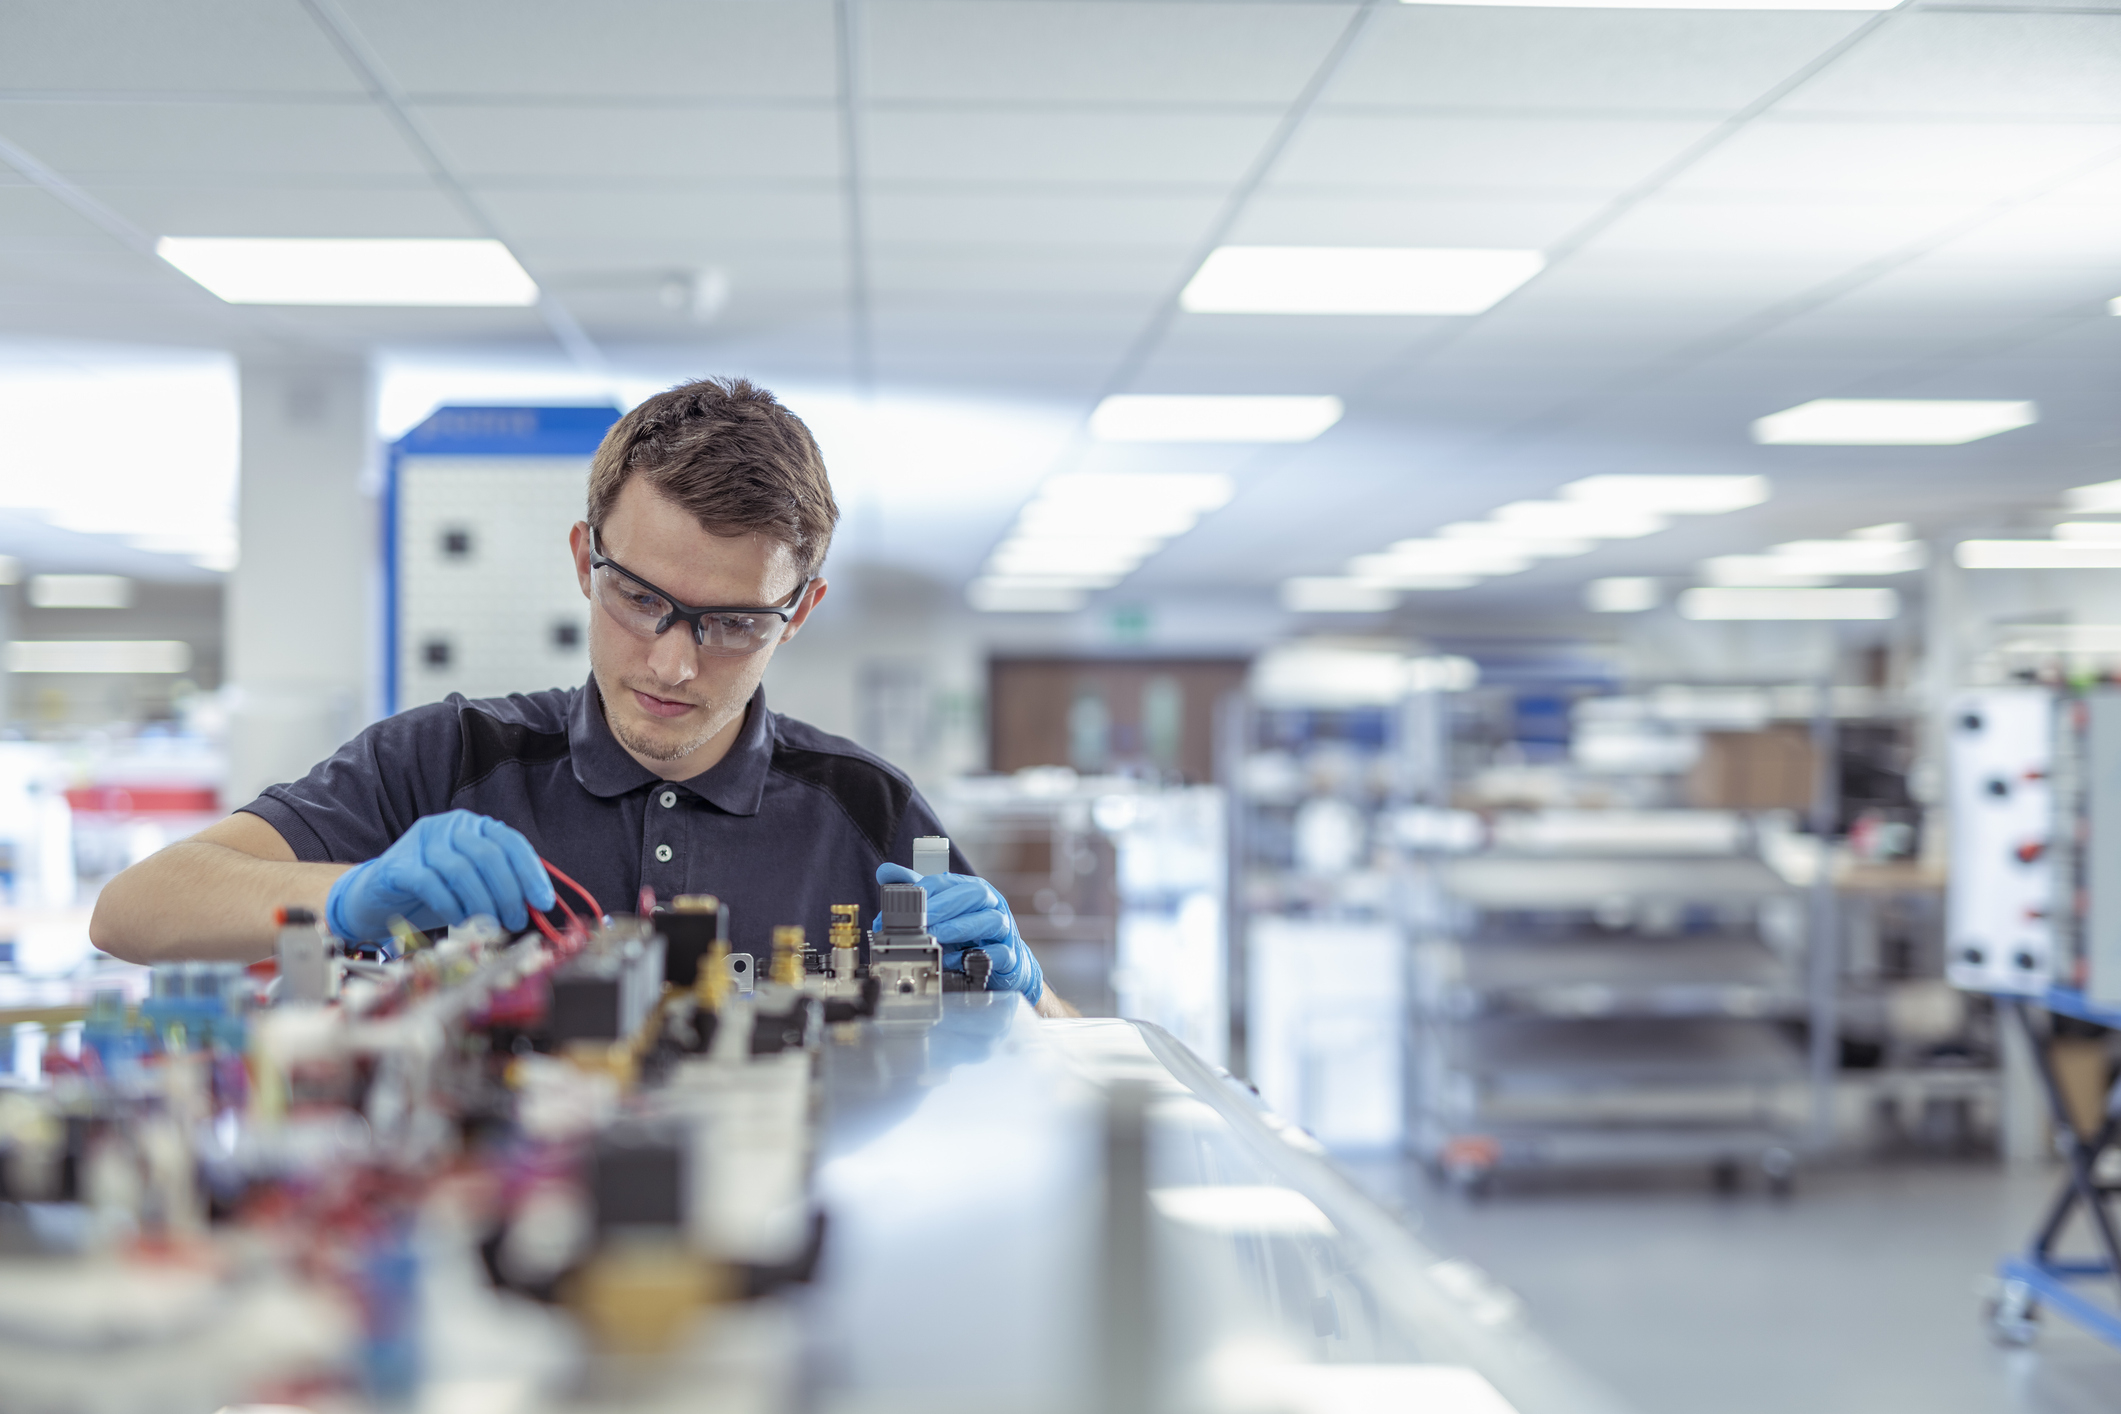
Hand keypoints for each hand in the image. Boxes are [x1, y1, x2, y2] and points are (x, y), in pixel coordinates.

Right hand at [326, 810, 555, 942]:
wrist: (379, 898)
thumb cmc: (435, 892)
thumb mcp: (474, 884)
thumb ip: (502, 887)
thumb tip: (537, 905)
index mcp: (474, 826)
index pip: (511, 843)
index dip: (531, 873)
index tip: (543, 902)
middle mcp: (450, 827)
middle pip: (489, 856)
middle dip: (508, 893)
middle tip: (516, 921)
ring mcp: (421, 842)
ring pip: (462, 870)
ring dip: (482, 903)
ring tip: (490, 925)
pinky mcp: (398, 865)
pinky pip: (431, 883)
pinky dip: (451, 905)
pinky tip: (459, 920)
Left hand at [874, 862, 1043, 1004]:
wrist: (1003, 961)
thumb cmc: (969, 933)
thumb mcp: (940, 911)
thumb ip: (915, 892)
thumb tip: (885, 872)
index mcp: (971, 890)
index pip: (948, 882)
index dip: (925, 891)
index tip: (902, 904)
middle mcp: (991, 904)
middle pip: (975, 894)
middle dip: (945, 906)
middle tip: (921, 921)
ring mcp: (1004, 929)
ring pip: (990, 920)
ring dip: (959, 928)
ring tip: (936, 938)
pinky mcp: (1011, 955)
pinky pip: (997, 953)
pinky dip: (977, 956)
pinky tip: (956, 960)